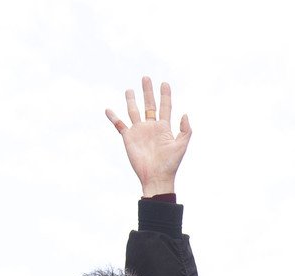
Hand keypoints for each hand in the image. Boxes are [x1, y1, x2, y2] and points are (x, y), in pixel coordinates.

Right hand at [105, 77, 191, 196]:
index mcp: (164, 128)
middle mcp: (151, 127)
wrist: (156, 177)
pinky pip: (119, 125)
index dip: (165, 95)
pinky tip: (109, 109)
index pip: (165, 107)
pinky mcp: (128, 137)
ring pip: (134, 111)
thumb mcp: (181, 146)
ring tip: (129, 90)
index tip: (164, 83)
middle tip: (146, 78)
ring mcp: (139, 131)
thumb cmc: (170, 164)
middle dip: (148, 92)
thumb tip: (184, 113)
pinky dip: (113, 117)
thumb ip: (185, 130)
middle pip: (149, 105)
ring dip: (131, 100)